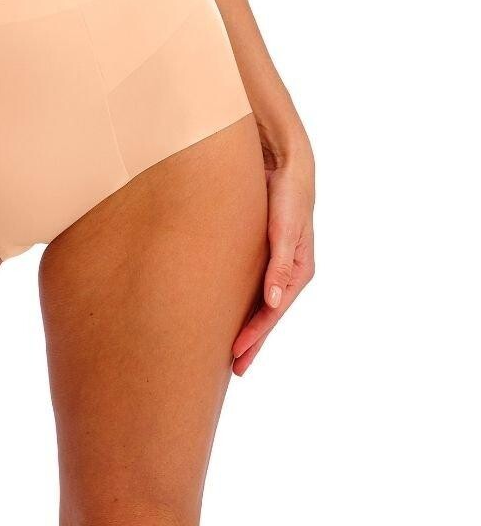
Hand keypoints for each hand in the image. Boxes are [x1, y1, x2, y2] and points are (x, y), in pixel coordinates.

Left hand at [232, 134, 314, 374]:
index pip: (274, 310)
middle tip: (234, 369)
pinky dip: (244, 301)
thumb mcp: (286, 226)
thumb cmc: (288, 191)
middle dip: (252, 340)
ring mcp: (275, 259)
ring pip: (260, 300)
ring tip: (229, 350)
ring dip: (247, 324)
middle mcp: (287, 268)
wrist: (283, 158)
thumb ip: (281, 263)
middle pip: (268, 312)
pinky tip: (230, 310)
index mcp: (298, 267)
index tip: (235, 354)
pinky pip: (252, 282)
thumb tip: (273, 302)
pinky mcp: (262, 247)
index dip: (256, 334)